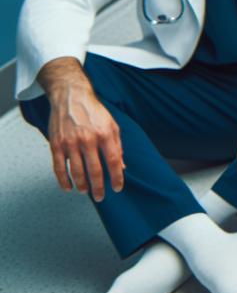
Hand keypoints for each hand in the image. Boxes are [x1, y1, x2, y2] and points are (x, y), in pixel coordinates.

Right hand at [43, 64, 124, 201]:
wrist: (71, 96)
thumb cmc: (94, 111)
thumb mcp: (112, 125)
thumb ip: (118, 146)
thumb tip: (122, 166)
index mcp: (105, 134)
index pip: (114, 161)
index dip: (117, 177)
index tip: (118, 187)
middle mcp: (88, 139)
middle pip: (95, 170)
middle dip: (99, 187)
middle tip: (100, 196)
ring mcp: (71, 142)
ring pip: (77, 172)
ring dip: (82, 185)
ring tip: (86, 191)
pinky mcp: (56, 144)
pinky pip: (59, 167)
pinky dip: (63, 180)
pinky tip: (68, 187)